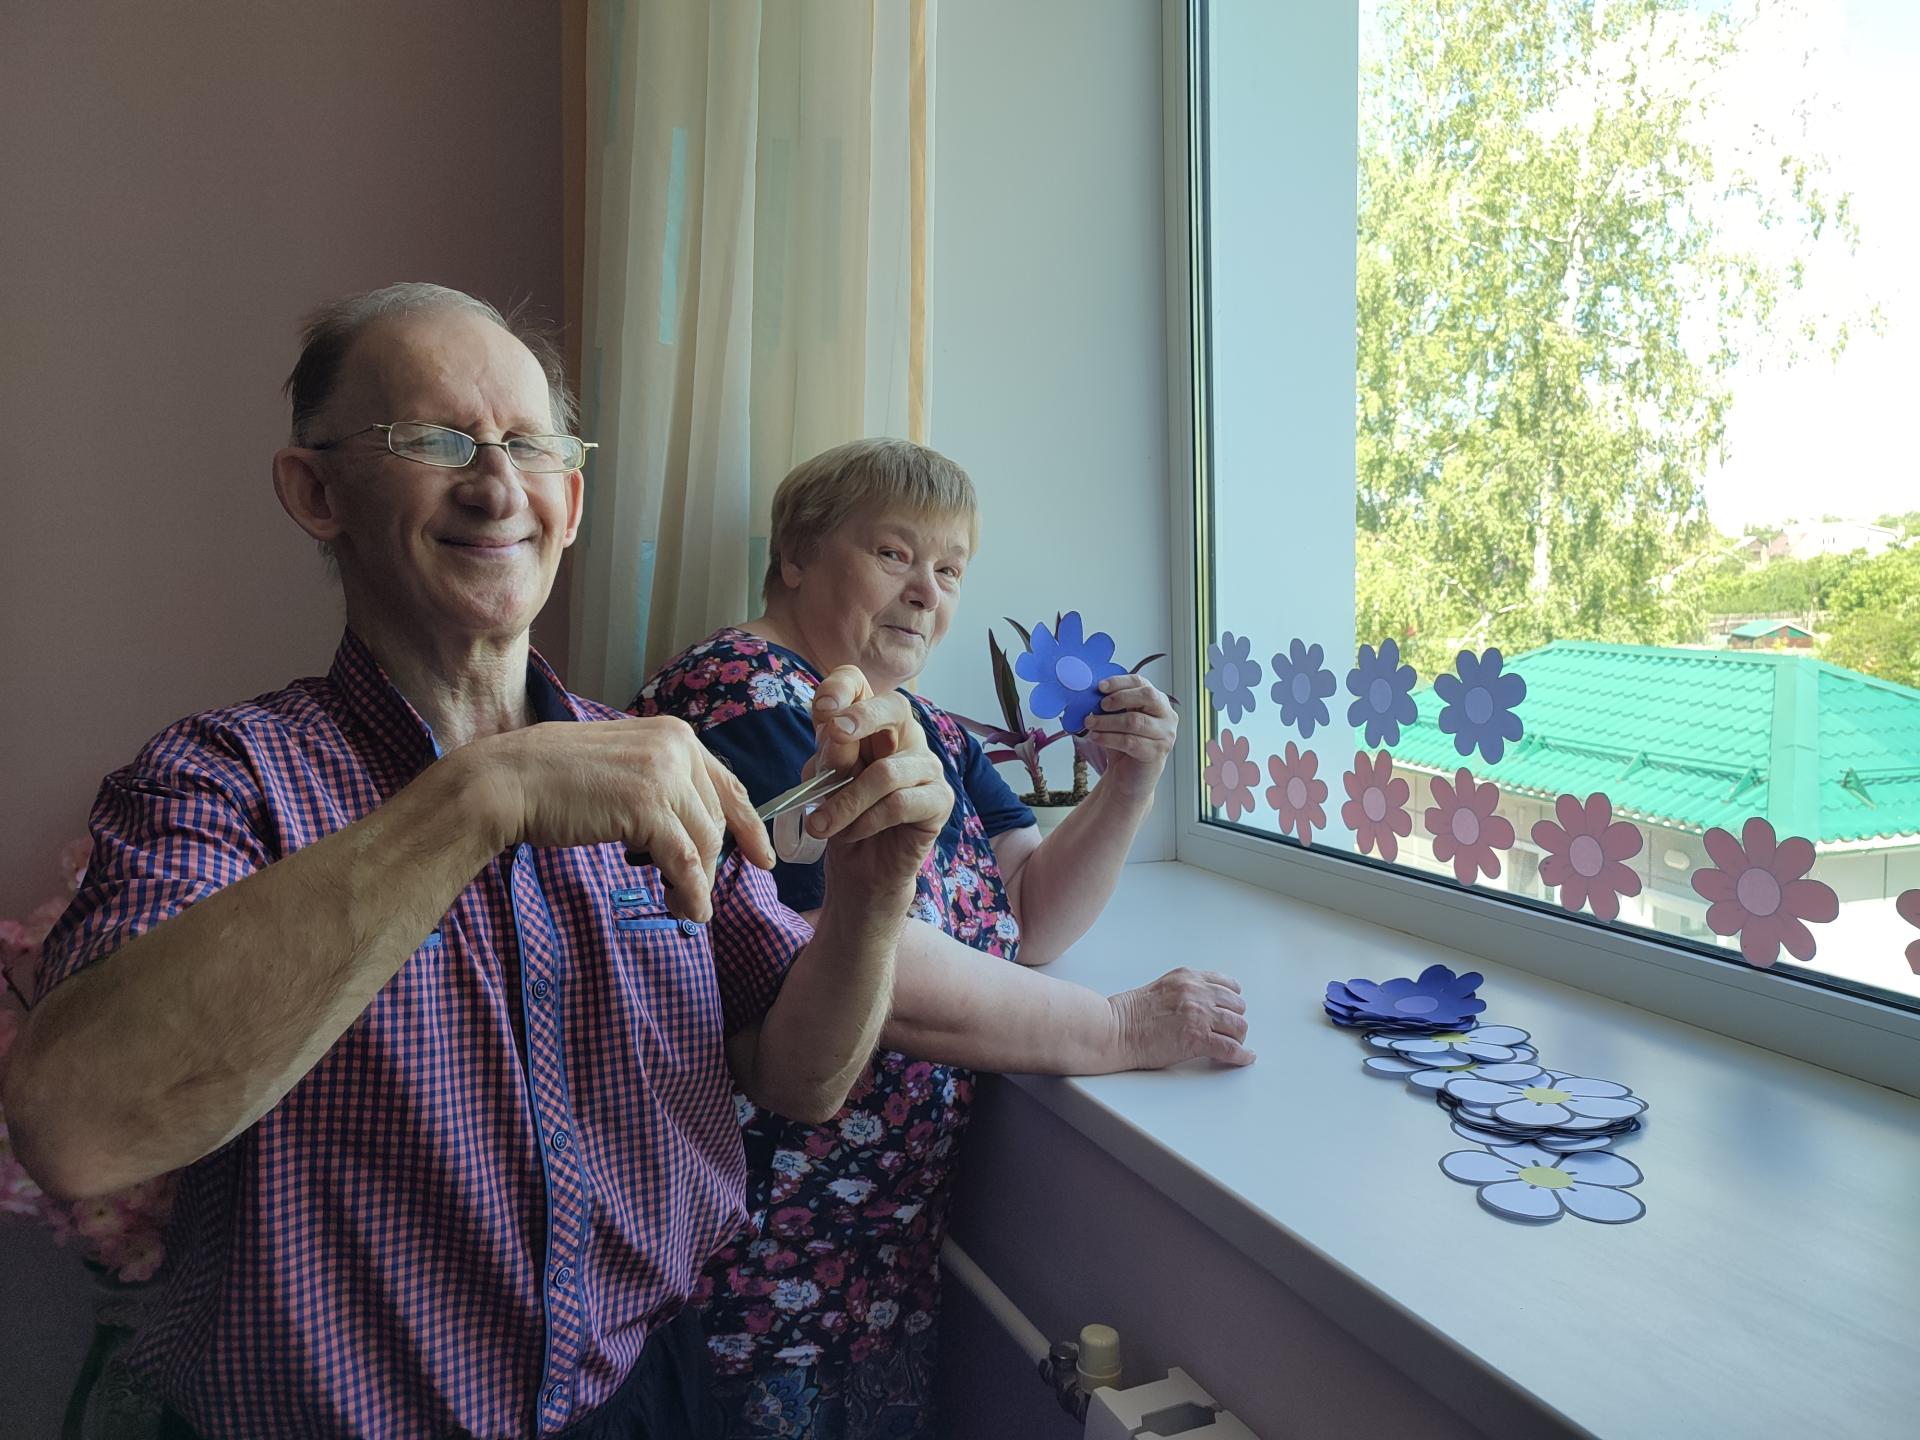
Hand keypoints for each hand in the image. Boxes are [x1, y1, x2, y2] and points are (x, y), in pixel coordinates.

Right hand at [474, 718, 775, 922]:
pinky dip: (691, 892)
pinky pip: (686, 862)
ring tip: (678, 906)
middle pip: (716, 819)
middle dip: (709, 863)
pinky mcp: (648, 808)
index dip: (749, 826)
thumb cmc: (552, 779)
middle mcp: (677, 747)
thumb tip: (688, 827)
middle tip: (689, 893)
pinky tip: (685, 910)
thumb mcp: (620, 767)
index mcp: (673, 734)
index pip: (727, 784)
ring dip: (698, 882)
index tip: (762, 857)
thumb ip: (657, 784)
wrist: (506, 781)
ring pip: (706, 843)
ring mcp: (664, 775)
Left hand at [803, 667, 950, 902]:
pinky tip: (852, 834)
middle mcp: (904, 736)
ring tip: (822, 825)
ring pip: (886, 772)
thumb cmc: (841, 817)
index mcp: (869, 723)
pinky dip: (867, 821)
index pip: (860, 684)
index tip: (822, 710)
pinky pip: (900, 804)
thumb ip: (830, 758)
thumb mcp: (822, 783)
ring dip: (846, 802)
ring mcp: (927, 765)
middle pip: (895, 706)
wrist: (860, 868)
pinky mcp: (940, 799)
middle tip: (834, 733)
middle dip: (862, 717)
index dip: (841, 688)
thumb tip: (838, 735)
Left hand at [1083, 675, 1177, 798]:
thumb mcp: (1117, 719)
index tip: (1100, 686)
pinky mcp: (1156, 753)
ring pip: (1135, 721)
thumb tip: (1090, 693)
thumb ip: (1110, 706)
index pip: (1142, 683)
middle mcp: (1167, 716)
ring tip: (1089, 723)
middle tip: (1099, 705)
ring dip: (1107, 721)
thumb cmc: (1123, 744)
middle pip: (1147, 696)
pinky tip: (1095, 737)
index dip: (1120, 682)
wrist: (1129, 777)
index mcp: (1158, 701)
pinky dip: (1108, 738)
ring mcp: (1165, 735)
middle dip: (1119, 698)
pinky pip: (1130, 742)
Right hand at [1107, 968, 1253, 1068]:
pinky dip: (1242, 1055)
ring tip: (1231, 1044)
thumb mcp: (1163, 988)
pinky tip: (1245, 1057)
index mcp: (1188, 977)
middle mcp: (1197, 992)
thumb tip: (1205, 1005)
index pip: (1228, 984)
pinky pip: (1231, 1048)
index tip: (1232, 1010)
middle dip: (1234, 1020)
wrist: (1116, 1029)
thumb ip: (1186, 991)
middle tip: (1228, 1031)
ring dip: (1237, 1037)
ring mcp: (1199, 1015)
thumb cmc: (1131, 1014)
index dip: (1232, 1001)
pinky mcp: (1197, 1038)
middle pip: (1237, 1006)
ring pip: (1238, 1026)